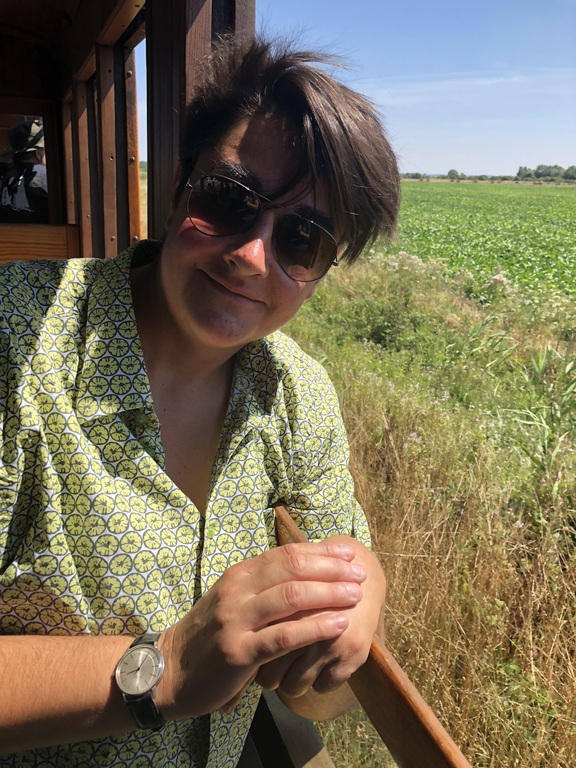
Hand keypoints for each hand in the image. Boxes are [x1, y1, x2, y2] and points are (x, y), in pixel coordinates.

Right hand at [156, 539, 366, 718]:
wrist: (169, 670)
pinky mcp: (238, 652)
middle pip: (293, 568)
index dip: (322, 551)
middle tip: (360, 573)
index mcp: (240, 574)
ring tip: (356, 595)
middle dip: (332, 569)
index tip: (350, 552)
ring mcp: (236, 620)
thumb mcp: (235, 600)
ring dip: (329, 594)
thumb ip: (265, 587)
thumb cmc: (210, 635)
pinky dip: (316, 628)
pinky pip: (284, 636)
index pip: (287, 553)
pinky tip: (338, 625)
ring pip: (291, 597)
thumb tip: (310, 571)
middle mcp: (238, 590)